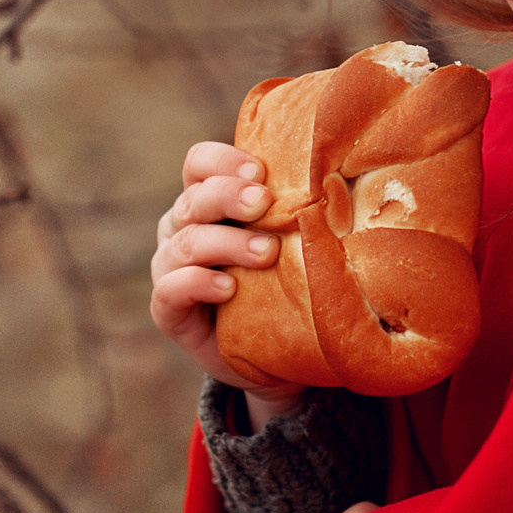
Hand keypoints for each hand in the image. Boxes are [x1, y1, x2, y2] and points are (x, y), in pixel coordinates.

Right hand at [151, 141, 304, 419]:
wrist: (269, 351)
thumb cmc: (281, 279)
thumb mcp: (289, 240)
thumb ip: (297, 211)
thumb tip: (343, 180)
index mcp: (207, 200)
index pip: (200, 164)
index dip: (223, 161)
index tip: (260, 172)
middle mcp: (181, 227)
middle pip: (194, 198)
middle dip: (230, 196)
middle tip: (265, 202)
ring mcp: (170, 267)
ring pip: (186, 242)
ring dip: (227, 243)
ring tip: (266, 252)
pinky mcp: (168, 309)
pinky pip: (170, 289)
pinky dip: (199, 284)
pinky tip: (229, 288)